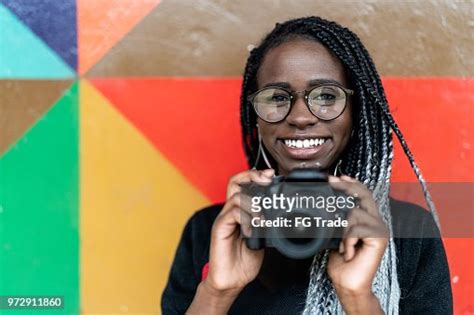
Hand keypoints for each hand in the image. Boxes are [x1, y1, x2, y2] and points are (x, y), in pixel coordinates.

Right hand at [204, 168, 274, 292]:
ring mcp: (224, 219)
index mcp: (240, 211)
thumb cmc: (245, 260)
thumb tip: (280, 213)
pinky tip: (252, 231)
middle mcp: (230, 212)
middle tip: (267, 180)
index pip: (243, 184)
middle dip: (252, 176)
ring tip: (262, 219)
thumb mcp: (263, 237)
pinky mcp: (219, 229)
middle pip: (235, 182)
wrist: (231, 280)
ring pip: (236, 197)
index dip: (255, 175)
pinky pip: (232, 214)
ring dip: (253, 205)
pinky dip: (246, 219)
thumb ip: (267, 223)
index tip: (271, 175)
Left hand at [327, 175, 387, 312]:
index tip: (336, 177)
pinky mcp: (379, 238)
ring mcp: (379, 229)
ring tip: (342, 243)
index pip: (362, 194)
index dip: (351, 183)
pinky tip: (346, 251)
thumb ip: (335, 219)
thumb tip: (323, 204)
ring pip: (356, 211)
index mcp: (366, 219)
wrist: (348, 283)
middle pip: (363, 194)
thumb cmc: (340, 261)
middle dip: (346, 186)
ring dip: (343, 228)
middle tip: (332, 182)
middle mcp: (375, 221)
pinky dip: (348, 238)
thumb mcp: (334, 234)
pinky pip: (358, 227)